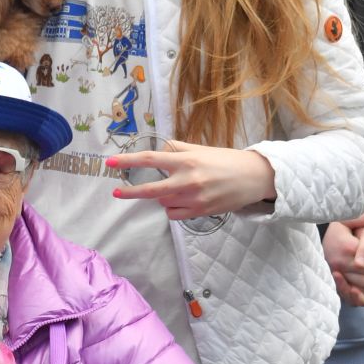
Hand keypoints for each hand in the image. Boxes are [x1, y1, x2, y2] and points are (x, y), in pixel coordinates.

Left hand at [106, 143, 276, 219]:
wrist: (254, 178)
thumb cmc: (227, 160)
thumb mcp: (201, 150)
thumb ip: (177, 150)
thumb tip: (158, 153)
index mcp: (187, 161)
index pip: (150, 160)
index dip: (128, 161)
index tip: (110, 162)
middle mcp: (188, 180)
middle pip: (150, 190)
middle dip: (130, 192)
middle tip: (116, 192)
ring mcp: (193, 199)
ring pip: (163, 202)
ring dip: (164, 196)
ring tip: (182, 188)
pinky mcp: (200, 213)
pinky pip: (174, 214)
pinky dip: (174, 208)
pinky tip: (186, 200)